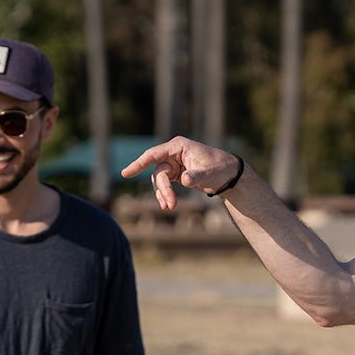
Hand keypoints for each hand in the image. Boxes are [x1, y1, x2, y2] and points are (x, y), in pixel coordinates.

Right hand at [121, 137, 240, 209]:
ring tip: (169, 207)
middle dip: (162, 190)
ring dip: (163, 194)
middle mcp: (173, 153)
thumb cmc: (220, 168)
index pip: (154, 154)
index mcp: (178, 146)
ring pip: (160, 180)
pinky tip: (168, 205)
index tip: (126, 173)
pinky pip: (165, 184)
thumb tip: (185, 180)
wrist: (229, 174)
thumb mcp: (210, 173)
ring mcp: (174, 163)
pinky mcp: (176, 173)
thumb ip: (196, 176)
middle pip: (158, 172)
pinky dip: (165, 195)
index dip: (139, 163)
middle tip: (170, 205)